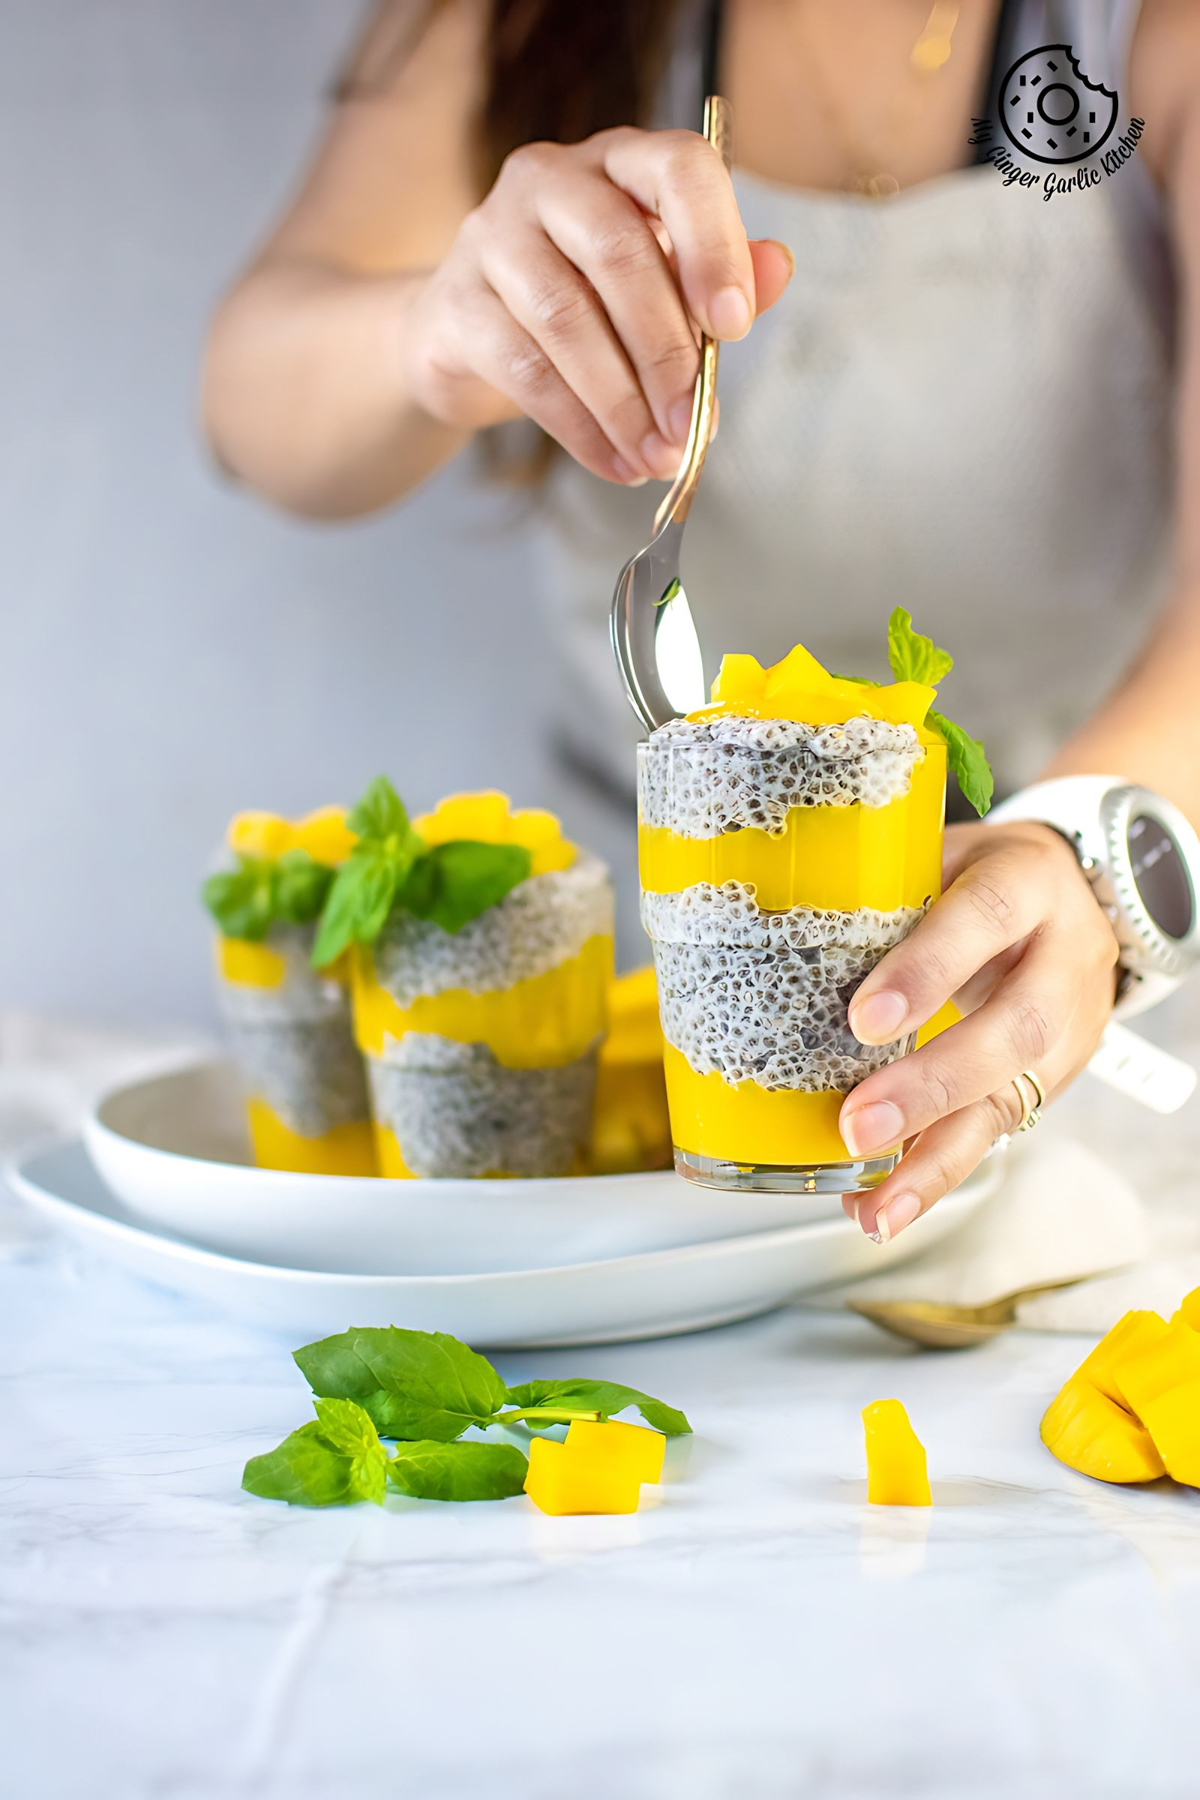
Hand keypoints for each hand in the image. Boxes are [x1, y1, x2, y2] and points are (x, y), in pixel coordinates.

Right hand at [404, 128, 792, 483]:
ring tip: (656, 457)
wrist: (469, 338)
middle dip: (665, 354)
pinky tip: (614, 461)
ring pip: (565, 318)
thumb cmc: (585, 306)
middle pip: (618, 253)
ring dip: (621, 402)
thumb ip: (719, 279)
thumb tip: (779, 268)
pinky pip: (523, 368)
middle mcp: (551, 179)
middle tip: (690, 425)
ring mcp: (492, 234)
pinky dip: (578, 426)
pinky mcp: (456, 302)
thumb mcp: (660, 290)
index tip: (734, 327)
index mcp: (620, 162)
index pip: (678, 170)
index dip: (713, 245)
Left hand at [838, 821, 1119, 1242]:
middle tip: (860, 1124)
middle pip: (1013, 1027)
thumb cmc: (975, 875)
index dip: (928, 971)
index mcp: (1028, 880)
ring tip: (879, 1201)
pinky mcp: (1052, 1077)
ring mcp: (1069, 1024)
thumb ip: (875, 890)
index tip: (865, 1021)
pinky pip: (995, 1131)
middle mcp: (1062, 956)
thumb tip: (760, 927)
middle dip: (932, 1085)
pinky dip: (933, 1172)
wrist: (1064, 895)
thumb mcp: (935, 855)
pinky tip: (886, 1204)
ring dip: (935, 1156)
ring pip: (1011, 1095)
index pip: (985, 918)